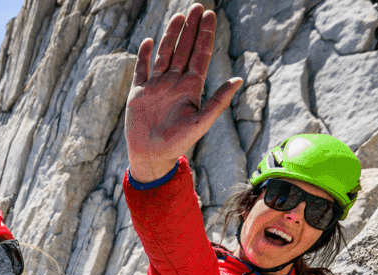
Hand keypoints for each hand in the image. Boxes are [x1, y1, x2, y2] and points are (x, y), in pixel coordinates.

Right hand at [124, 3, 242, 181]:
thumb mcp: (202, 122)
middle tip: (197, 7)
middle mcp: (174, 83)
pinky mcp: (138, 93)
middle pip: (184, 49)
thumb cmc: (178, 143)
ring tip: (178, 16)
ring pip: (165, 54)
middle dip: (191, 28)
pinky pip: (141, 69)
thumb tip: (239, 79)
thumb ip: (218, 100)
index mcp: (191, 88)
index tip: (209, 15)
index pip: (200, 55)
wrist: (151, 156)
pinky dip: (145, 55)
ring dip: (171, 35)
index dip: (205, 35)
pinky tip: (150, 41)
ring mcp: (156, 86)